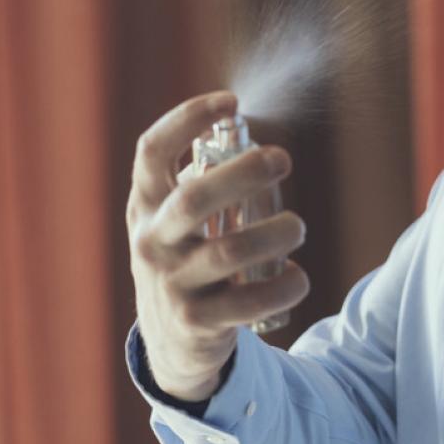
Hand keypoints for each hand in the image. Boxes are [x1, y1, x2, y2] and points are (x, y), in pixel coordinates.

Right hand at [127, 91, 308, 400]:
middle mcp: (153, 242)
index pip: (152, 153)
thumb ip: (200, 182)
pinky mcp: (199, 322)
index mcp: (146, 206)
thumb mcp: (175, 221)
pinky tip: (298, 275)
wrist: (172, 341)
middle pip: (194, 199)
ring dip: (276, 233)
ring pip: (230, 251)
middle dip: (243, 174)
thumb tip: (244, 138)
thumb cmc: (185, 261)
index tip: (231, 102)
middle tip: (282, 159)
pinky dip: (285, 285)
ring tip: (297, 226)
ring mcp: (173, 283)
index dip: (187, 120)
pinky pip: (251, 301)